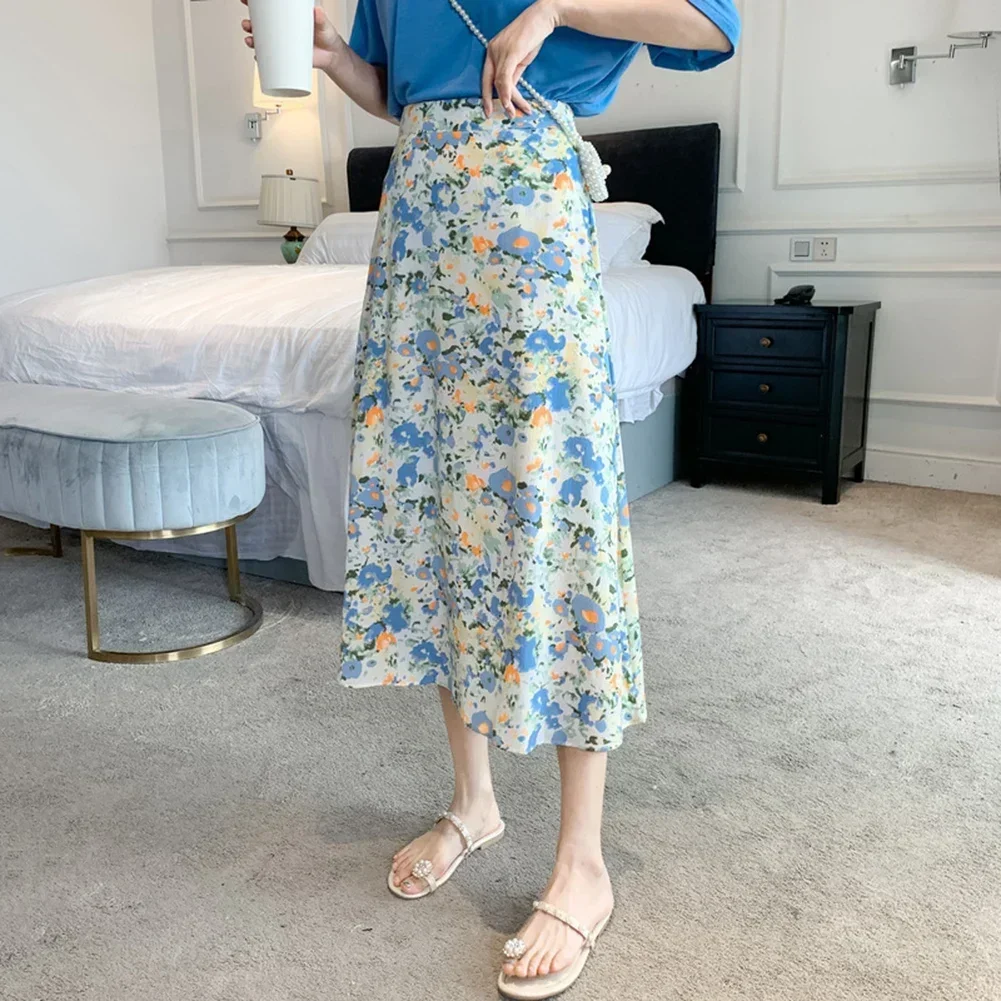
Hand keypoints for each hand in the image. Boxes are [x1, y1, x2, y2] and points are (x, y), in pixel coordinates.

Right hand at [240, 1, 343, 73]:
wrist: (332, 55)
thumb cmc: (327, 35)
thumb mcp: (323, 24)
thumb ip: (321, 18)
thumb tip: (317, 11)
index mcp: (286, 16)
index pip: (266, 8)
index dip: (253, 3)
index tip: (245, 0)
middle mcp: (281, 29)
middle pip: (259, 24)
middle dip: (249, 23)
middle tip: (247, 24)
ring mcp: (282, 44)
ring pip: (261, 41)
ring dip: (252, 40)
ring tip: (250, 41)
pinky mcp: (286, 58)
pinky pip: (270, 58)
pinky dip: (262, 58)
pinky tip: (257, 57)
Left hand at [482, 0, 561, 117]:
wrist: (543, 17)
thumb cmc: (533, 35)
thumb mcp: (520, 58)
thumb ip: (513, 73)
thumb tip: (510, 91)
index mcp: (492, 50)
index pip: (486, 76)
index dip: (486, 94)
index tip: (487, 109)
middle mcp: (493, 50)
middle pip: (490, 81)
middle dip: (489, 100)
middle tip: (489, 115)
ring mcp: (501, 52)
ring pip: (500, 83)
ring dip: (507, 101)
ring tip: (514, 113)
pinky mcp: (511, 53)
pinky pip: (505, 78)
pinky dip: (507, 93)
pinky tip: (510, 104)